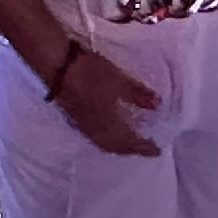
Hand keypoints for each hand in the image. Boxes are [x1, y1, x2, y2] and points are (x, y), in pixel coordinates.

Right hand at [44, 40, 164, 158]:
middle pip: (116, 147)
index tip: (157, 150)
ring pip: (104, 144)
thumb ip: (138, 94)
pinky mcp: (76, 118)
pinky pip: (95, 138)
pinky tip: (109, 133)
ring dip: (118, 147)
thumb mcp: (120, 81)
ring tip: (129, 144)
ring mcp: (84, 125)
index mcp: (108, 124)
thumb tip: (158, 106)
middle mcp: (96, 130)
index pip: (129, 141)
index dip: (144, 147)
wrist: (58, 67)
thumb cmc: (91, 73)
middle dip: (131, 150)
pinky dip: (107, 140)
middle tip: (144, 149)